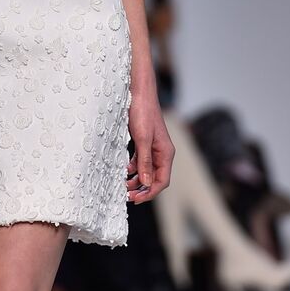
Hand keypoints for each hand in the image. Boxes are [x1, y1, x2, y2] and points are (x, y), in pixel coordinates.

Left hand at [126, 86, 174, 203]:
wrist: (138, 91)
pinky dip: (132, 167)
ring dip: (136, 179)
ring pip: (146, 170)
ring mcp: (152, 146)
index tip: (136, 199)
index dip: (150, 192)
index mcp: (166, 153)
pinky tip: (124, 170)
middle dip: (142, 188)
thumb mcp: (142, 138)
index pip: (162, 181)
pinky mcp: (144, 141)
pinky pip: (140, 160)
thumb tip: (146, 183)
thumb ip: (144, 161)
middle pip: (154, 178)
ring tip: (123, 186)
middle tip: (127, 195)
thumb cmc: (142, 111)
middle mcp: (161, 152)